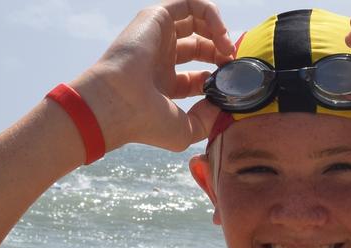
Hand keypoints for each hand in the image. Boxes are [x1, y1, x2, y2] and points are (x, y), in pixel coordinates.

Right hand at [73, 0, 234, 152]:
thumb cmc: (145, 122)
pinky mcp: (155, 17)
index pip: (198, 77)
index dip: (218, 77)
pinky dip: (211, 14)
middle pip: (199, 46)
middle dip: (220, 52)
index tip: (230, 85)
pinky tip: (221, 33)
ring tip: (228, 48)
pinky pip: (190, 4)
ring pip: (195, 21)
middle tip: (231, 63)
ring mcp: (156, 36)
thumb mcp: (185, 131)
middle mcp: (159, 58)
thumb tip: (224, 106)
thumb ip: (208, 120)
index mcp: (164, 84)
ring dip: (218, 31)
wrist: (118, 103)